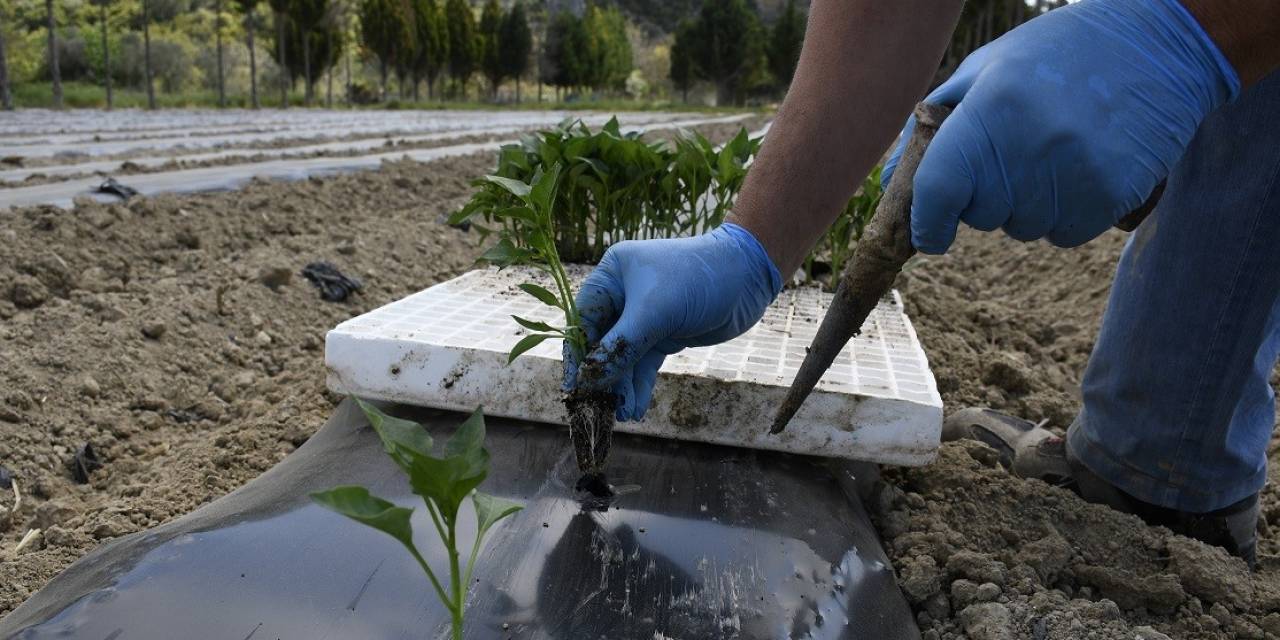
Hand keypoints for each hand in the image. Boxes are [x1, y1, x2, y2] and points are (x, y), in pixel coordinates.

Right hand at [563, 223, 782, 420]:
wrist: (747, 276)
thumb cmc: (696, 280)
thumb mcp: (653, 313)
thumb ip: (619, 348)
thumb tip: (588, 381)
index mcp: (611, 276)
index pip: (582, 320)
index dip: (577, 355)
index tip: (574, 388)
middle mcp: (622, 295)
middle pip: (602, 343)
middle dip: (603, 377)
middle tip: (600, 409)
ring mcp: (644, 316)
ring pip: (624, 358)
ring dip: (623, 387)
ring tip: (623, 414)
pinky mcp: (664, 334)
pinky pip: (644, 363)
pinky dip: (640, 384)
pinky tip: (636, 407)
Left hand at [883, 0, 1238, 253]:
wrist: (1159, 46)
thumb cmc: (1056, 55)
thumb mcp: (985, 69)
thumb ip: (931, 127)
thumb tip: (889, 184)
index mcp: (991, 108)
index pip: (938, 190)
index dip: (927, 222)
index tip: (929, 233)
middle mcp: (1030, 144)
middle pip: (981, 215)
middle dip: (985, 196)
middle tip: (1014, 151)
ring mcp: (1075, 173)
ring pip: (1022, 229)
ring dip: (1026, 205)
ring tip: (1051, 153)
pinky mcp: (1112, 195)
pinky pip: (1063, 234)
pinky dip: (1063, 214)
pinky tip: (1078, 169)